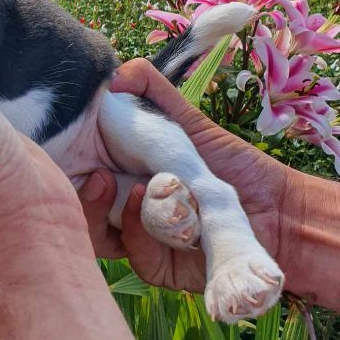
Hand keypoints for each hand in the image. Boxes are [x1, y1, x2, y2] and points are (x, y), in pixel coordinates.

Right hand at [79, 58, 288, 294]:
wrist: (275, 209)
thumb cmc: (228, 161)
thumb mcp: (185, 120)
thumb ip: (150, 90)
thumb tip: (113, 73)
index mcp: (116, 172)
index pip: (74, 171)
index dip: (63, 164)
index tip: (69, 146)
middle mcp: (118, 205)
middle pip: (75, 206)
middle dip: (81, 195)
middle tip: (99, 176)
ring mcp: (134, 237)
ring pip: (97, 236)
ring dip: (115, 215)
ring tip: (141, 191)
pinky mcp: (155, 266)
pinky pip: (135, 255)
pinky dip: (145, 234)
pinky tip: (169, 216)